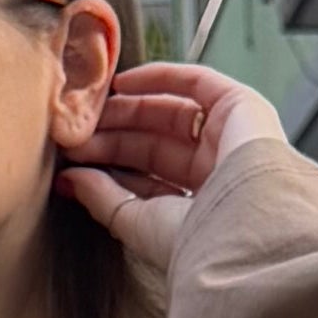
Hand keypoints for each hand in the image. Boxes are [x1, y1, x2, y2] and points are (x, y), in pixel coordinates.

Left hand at [57, 61, 283, 278]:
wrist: (246, 228)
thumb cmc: (201, 241)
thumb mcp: (139, 223)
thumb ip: (104, 199)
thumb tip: (70, 181)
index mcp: (200, 209)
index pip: (148, 179)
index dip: (110, 167)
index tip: (74, 161)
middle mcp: (219, 174)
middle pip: (155, 144)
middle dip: (113, 136)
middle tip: (75, 133)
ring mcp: (232, 140)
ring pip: (171, 113)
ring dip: (128, 110)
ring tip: (90, 111)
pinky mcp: (243, 109)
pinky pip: (197, 83)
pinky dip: (161, 77)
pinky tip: (125, 82)